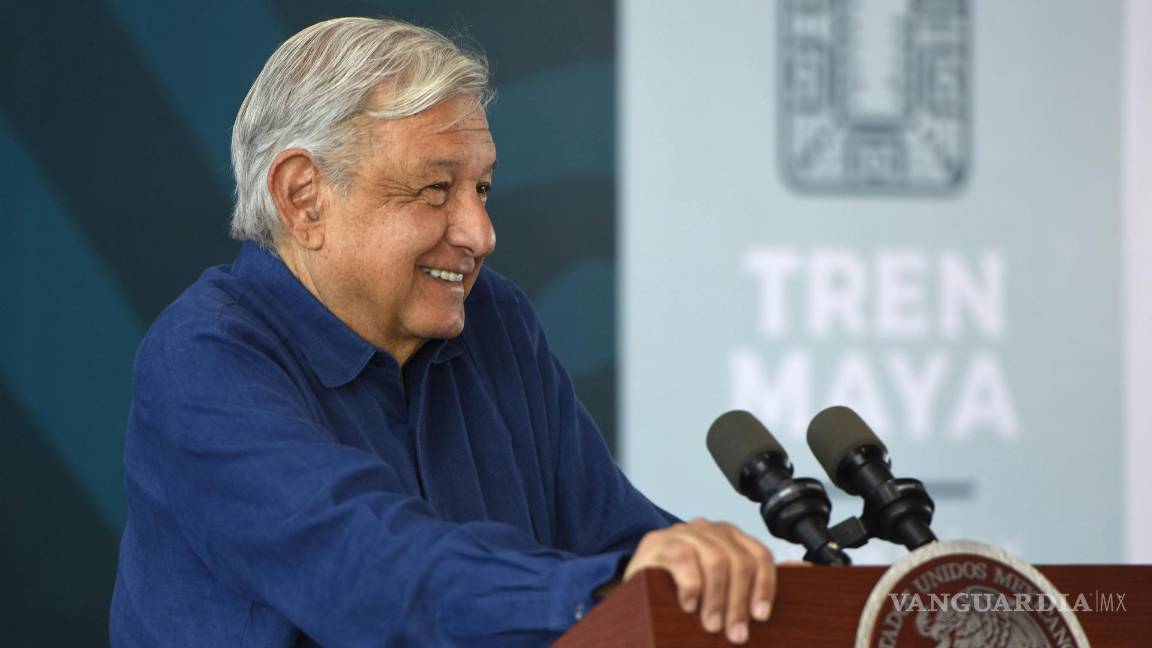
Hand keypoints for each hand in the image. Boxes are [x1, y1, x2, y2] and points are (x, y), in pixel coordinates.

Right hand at [623, 519, 774, 643]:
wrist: (636, 591)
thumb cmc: (683, 592)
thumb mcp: (722, 589)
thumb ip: (755, 579)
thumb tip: (805, 569)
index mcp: (729, 537)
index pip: (759, 555)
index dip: (765, 587)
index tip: (761, 616)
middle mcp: (708, 530)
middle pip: (738, 561)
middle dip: (739, 602)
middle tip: (735, 634)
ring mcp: (682, 533)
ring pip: (715, 560)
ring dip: (716, 600)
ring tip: (711, 625)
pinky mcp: (658, 543)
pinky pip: (683, 559)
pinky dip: (691, 586)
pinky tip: (688, 606)